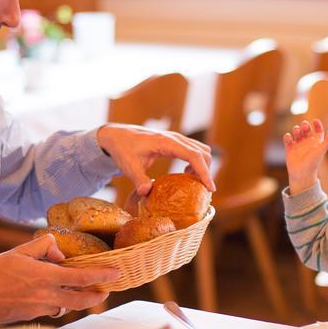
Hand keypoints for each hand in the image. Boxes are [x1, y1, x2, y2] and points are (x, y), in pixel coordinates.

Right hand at [0, 234, 118, 322]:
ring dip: (76, 301)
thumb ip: (42, 247)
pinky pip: (51, 310)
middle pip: (80, 300)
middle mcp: (45, 295)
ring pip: (66, 306)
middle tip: (105, 291)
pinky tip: (54, 297)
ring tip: (82, 294)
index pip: (80, 277)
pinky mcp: (31, 317)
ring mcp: (38, 309)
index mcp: (44, 276)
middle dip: (96, 296)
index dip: (100, 276)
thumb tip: (59, 252)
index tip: (114, 273)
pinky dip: (57, 304)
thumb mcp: (18, 251)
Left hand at [96, 123, 214, 194]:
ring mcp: (176, 139)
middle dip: (206, 170)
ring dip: (202, 166)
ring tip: (193, 182)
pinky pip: (194, 150)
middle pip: (203, 152)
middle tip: (201, 190)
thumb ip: (138, 179)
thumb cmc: (123, 149)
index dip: (204, 172)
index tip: (210, 188)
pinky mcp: (175, 142)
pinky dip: (196, 162)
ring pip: (201, 150)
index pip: (193, 155)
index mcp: (166, 142)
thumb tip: (146, 192)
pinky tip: (185, 173)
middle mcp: (175, 138)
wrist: (117, 136)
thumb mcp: (129, 166)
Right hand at [284, 119, 327, 193]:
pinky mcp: (289, 148)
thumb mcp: (321, 151)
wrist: (301, 173)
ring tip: (297, 131)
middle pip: (306, 129)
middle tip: (304, 126)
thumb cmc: (313, 163)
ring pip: (296, 132)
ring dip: (296, 129)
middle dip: (304, 125)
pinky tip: (289, 138)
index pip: (318, 130)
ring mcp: (298, 144)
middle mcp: (307, 142)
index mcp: (316, 142)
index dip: (317, 124)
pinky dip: (287, 136)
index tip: (315, 121)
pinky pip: (287, 138)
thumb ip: (327, 141)